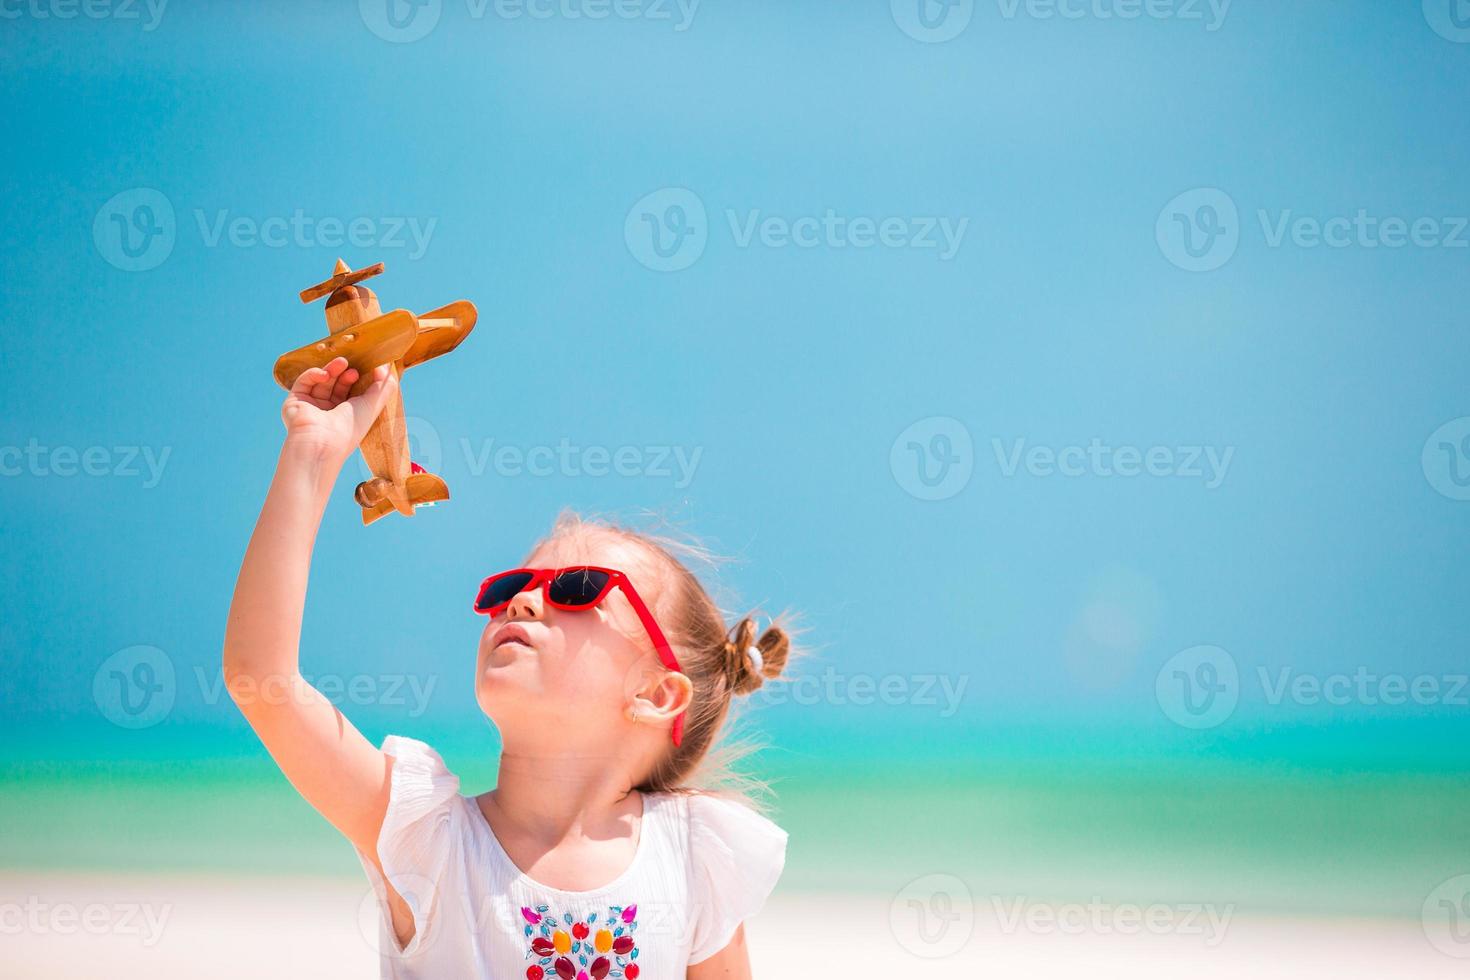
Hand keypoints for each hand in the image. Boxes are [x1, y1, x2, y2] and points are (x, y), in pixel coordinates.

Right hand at [281, 357, 396, 462]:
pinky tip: (324, 374)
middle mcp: (327, 412)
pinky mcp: (295, 402)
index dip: (358, 379)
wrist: (321, 444)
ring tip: (342, 363)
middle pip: (336, 385)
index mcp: (345, 416)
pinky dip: (314, 374)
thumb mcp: (373, 406)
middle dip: (345, 373)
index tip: (366, 369)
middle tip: (353, 367)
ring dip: (332, 370)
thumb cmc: (349, 429)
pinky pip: (304, 382)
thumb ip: (383, 386)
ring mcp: (311, 407)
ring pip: (321, 381)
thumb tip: (387, 368)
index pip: (350, 391)